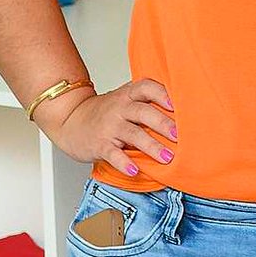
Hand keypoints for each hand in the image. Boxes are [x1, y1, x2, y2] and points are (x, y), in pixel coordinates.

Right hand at [37, 79, 176, 180]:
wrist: (70, 121)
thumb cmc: (105, 113)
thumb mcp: (124, 101)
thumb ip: (147, 103)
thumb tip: (185, 114)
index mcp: (128, 95)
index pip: (146, 87)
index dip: (161, 93)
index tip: (176, 105)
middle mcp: (119, 108)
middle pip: (143, 111)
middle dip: (162, 123)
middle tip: (179, 136)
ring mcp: (109, 126)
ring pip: (132, 134)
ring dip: (151, 146)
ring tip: (167, 158)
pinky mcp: (99, 144)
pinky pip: (112, 154)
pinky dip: (123, 162)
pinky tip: (135, 170)